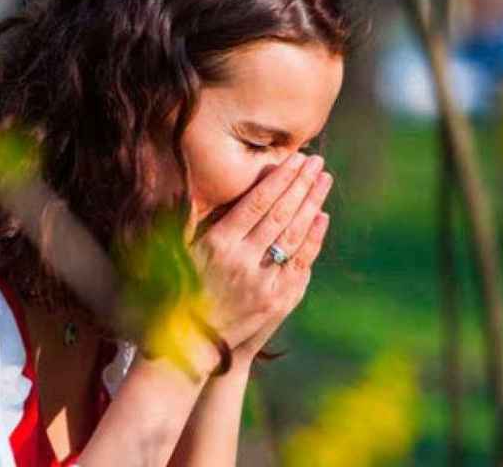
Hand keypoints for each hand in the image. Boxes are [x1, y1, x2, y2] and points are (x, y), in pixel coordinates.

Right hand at [189, 152, 332, 368]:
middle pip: (280, 213)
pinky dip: (313, 239)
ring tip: (324, 180)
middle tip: (317, 161)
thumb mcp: (178, 253)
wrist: (193, 343)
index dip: (279, 178)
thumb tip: (192, 188)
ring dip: (312, 204)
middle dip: (301, 184)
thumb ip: (188, 220)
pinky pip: (299, 263)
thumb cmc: (181, 292)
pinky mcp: (275, 300)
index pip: (257, 202)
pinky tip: (322, 217)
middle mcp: (241, 259)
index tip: (295, 159)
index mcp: (217, 243)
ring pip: (293, 235)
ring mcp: (261, 281)